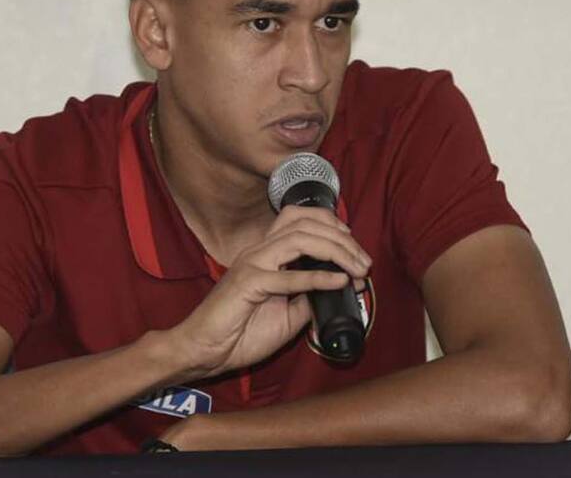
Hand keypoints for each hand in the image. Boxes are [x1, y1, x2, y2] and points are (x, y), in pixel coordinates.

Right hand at [166, 206, 370, 380]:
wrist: (205, 351)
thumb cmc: (240, 333)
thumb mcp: (286, 315)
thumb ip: (308, 298)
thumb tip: (339, 289)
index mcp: (266, 254)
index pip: (299, 219)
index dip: (331, 224)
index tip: (354, 245)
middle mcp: (259, 251)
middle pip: (305, 224)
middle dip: (342, 239)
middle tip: (365, 262)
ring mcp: (253, 264)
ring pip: (299, 239)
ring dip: (335, 251)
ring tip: (357, 269)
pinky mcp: (249, 284)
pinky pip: (288, 277)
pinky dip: (318, 277)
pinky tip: (338, 282)